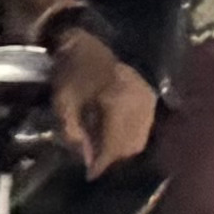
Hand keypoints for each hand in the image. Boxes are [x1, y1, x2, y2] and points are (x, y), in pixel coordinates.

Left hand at [45, 27, 156, 173]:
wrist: (86, 38)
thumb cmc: (71, 70)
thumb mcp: (63, 102)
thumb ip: (73, 134)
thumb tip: (84, 160)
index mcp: (118, 105)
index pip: (115, 147)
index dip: (101, 164)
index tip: (89, 175)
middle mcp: (140, 104)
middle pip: (131, 147)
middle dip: (113, 159)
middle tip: (95, 164)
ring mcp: (148, 99)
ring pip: (140, 138)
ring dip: (123, 149)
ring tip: (104, 151)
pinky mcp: (150, 95)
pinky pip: (144, 126)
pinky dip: (130, 135)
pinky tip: (114, 135)